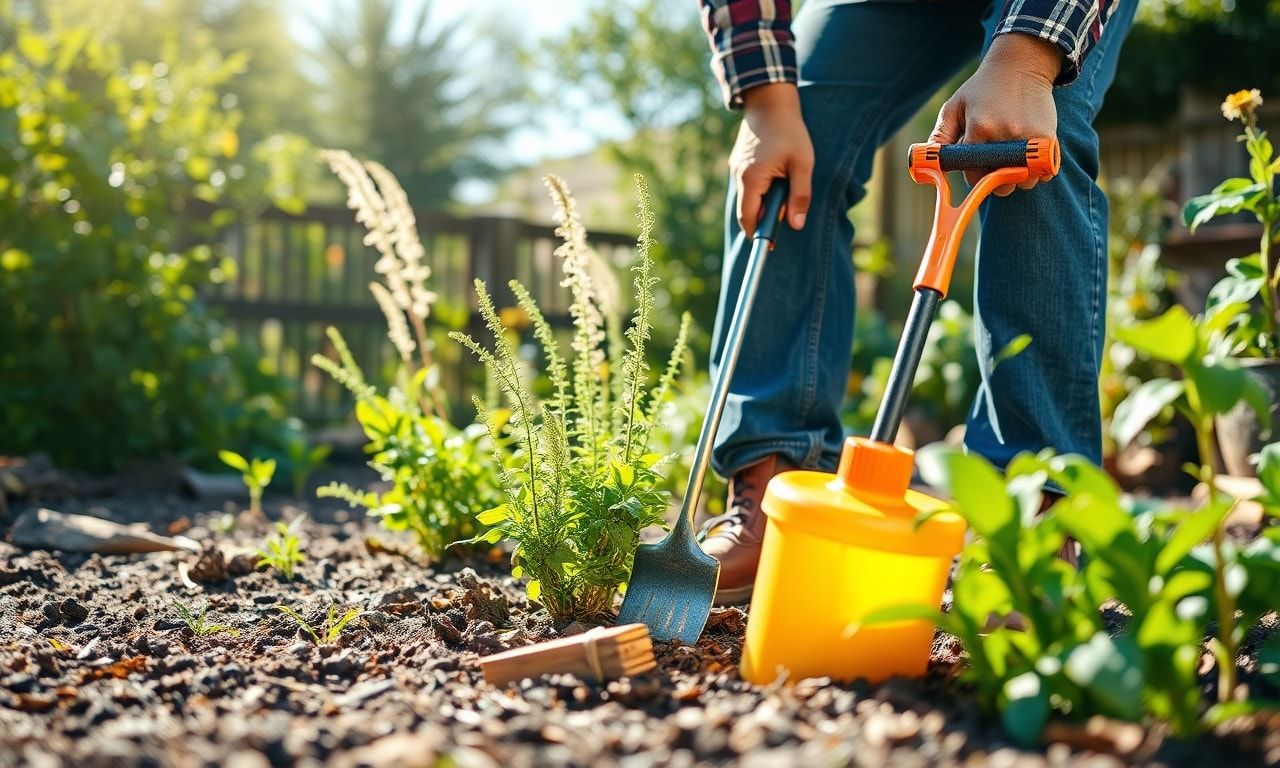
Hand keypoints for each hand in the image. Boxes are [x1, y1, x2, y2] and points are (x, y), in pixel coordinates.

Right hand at [730, 83, 812, 235]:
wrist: (770, 101)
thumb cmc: (790, 131)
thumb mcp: (802, 164)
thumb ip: (800, 196)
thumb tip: (795, 225)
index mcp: (752, 179)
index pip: (748, 218)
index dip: (758, 234)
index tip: (770, 245)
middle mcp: (739, 176)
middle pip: (747, 210)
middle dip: (764, 217)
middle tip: (785, 211)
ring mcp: (736, 168)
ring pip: (748, 197)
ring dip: (765, 200)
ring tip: (784, 182)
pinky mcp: (739, 162)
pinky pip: (748, 184)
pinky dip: (761, 188)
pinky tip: (776, 173)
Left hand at [929, 33, 1062, 195]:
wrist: (1021, 63)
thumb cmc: (982, 89)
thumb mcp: (955, 106)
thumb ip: (941, 137)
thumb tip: (930, 165)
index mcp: (980, 127)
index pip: (973, 173)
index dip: (972, 173)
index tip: (974, 164)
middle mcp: (1005, 134)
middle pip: (999, 183)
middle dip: (994, 180)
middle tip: (993, 163)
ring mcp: (1029, 137)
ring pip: (1023, 181)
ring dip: (1017, 178)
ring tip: (1011, 160)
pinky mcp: (1048, 137)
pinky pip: (1043, 172)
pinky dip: (1036, 172)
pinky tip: (1028, 159)